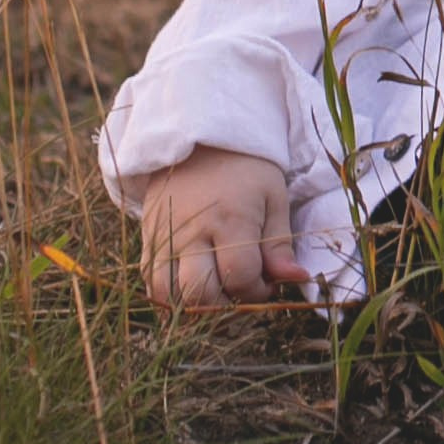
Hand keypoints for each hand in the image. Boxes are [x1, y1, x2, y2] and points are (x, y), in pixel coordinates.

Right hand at [141, 148, 309, 308]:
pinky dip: (168, 294)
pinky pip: (149, 281)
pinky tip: (189, 286)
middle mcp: (193, 232)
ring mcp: (166, 235)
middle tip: (238, 288)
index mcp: (231, 220)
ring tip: (214, 290)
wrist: (201, 138)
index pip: (241, 277)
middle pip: (200, 294)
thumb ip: (279, 245)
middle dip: (224, 305)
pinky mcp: (148, 236)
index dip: (257, 290)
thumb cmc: (246, 169)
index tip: (266, 282)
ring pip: (167, 294)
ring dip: (192, 304)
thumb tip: (296, 280)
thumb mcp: (273, 198)